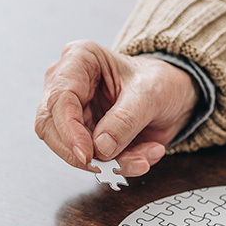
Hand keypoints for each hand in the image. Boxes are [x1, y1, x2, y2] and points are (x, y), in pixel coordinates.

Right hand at [35, 40, 199, 175]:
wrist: (174, 95)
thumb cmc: (160, 81)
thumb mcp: (150, 93)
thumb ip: (126, 119)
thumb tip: (101, 146)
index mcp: (79, 59)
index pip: (59, 99)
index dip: (69, 131)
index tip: (88, 154)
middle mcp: (68, 84)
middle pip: (52, 128)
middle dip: (83, 154)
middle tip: (111, 167)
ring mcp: (74, 112)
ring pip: (71, 149)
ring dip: (108, 163)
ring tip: (142, 160)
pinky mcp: (84, 135)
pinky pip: (92, 160)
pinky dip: (118, 165)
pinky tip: (144, 156)